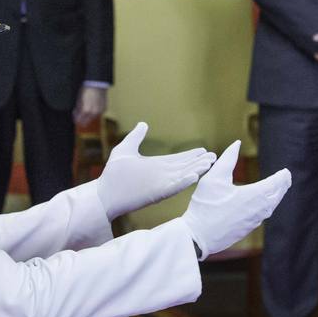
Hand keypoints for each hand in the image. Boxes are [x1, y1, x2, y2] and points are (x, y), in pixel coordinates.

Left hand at [73, 85, 107, 126]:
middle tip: (79, 116)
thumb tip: (77, 113)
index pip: (80, 120)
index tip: (75, 117)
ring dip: (89, 116)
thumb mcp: (79, 99)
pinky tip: (92, 108)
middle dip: (82, 119)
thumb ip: (78, 108)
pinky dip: (94, 112)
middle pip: (87, 121)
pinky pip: (98, 113)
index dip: (76, 119)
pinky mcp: (104, 108)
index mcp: (86, 110)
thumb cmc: (86, 90)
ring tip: (86, 111)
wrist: (97, 84)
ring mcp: (100, 111)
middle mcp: (94, 112)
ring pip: (93, 118)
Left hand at [93, 121, 213, 218]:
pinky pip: (174, 187)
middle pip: (185, 167)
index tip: (203, 150)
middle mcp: (161, 175)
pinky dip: (184, 182)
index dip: (190, 155)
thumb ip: (135, 137)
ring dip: (196, 170)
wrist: (103, 193)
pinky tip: (195, 176)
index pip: (178, 159)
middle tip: (214, 156)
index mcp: (156, 166)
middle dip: (199, 162)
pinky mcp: (156, 193)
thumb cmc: (112, 174)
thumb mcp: (125, 150)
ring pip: (183, 176)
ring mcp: (160, 184)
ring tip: (209, 163)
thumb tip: (143, 124)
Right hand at [182, 141, 290, 259]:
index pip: (276, 183)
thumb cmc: (205, 206)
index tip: (286, 172)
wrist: (198, 236)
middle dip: (282, 186)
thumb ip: (227, 159)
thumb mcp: (214, 177)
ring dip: (276, 197)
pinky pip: (263, 216)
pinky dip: (267, 207)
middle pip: (276, 196)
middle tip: (286, 179)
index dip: (282, 176)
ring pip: (271, 207)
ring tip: (277, 190)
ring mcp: (254, 221)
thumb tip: (236, 143)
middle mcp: (259, 209)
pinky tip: (262, 205)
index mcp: (254, 195)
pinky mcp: (247, 229)